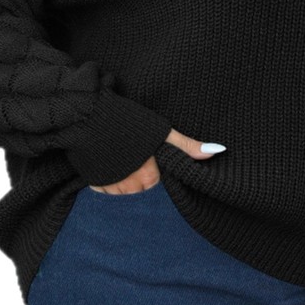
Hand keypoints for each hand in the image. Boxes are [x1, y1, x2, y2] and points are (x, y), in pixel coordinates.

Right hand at [89, 128, 223, 193]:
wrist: (87, 115)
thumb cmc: (127, 121)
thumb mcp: (160, 131)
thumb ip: (187, 146)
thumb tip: (218, 151)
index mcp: (148, 177)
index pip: (157, 181)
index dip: (153, 165)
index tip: (146, 152)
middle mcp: (129, 187)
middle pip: (141, 187)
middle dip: (139, 172)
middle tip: (133, 150)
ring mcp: (110, 187)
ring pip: (123, 189)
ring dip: (123, 176)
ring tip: (120, 153)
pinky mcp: (94, 184)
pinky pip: (106, 187)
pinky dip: (108, 177)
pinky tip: (108, 159)